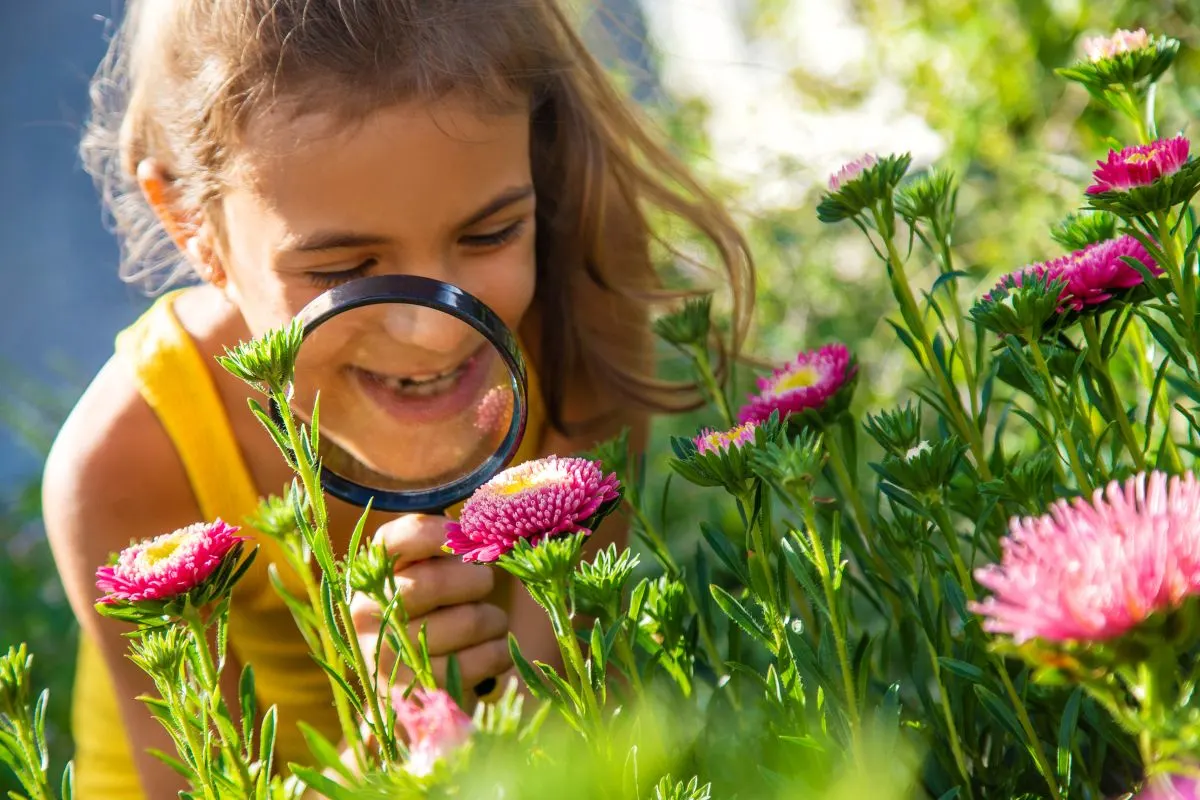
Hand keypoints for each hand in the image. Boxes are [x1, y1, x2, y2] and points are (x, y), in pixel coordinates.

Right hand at [349, 514, 511, 693]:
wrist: (411, 690)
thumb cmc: (429, 618)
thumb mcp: (425, 580)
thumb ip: (445, 552)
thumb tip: (483, 534)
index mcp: (371, 576)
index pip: (397, 540)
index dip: (437, 532)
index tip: (465, 535)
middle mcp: (367, 613)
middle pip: (435, 582)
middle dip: (476, 580)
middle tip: (485, 583)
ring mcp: (388, 655)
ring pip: (468, 621)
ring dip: (493, 619)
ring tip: (488, 623)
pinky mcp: (419, 690)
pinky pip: (483, 658)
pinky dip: (499, 652)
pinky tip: (489, 651)